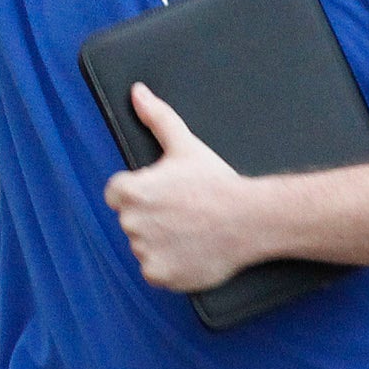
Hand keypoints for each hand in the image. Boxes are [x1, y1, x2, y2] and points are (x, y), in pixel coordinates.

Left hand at [104, 85, 258, 292]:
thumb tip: (138, 93)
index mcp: (130, 191)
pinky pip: (155, 271)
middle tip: (183, 212)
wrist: (251, 218)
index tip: (166, 195)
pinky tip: (190, 251)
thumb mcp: (185, 145)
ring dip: (160, 242)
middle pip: (131, 221)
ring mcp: (145, 251)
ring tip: (190, 231)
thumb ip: (156, 117)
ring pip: (143, 247)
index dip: (142, 193)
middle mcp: (131, 223)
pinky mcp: (160, 275)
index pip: (117, 195)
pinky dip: (169, 265)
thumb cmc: (217, 181)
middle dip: (152, 217)